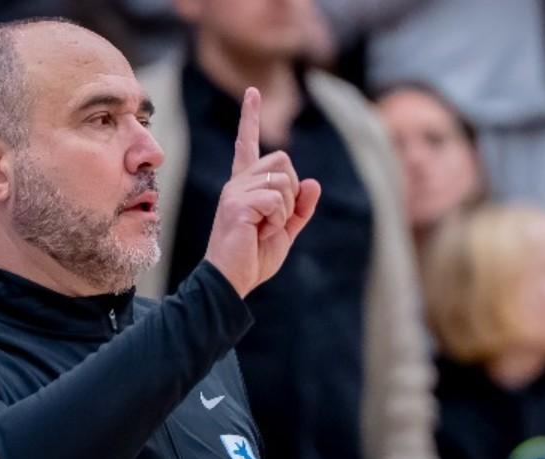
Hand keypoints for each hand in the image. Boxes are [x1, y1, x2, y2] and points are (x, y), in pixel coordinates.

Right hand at [203, 87, 320, 297]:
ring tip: (266, 229)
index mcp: (246, 186)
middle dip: (292, 190)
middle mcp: (238, 182)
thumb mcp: (286, 232)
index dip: (250, 118)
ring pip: (283, 180)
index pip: (248, 145)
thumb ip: (300, 208)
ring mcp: (235, 190)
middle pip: (282, 160)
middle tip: (276, 218)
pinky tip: (261, 232)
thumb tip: (313, 183)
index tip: (251, 92)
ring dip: (286, 209)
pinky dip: (278, 220)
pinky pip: (277, 199)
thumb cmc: (253, 258)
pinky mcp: (237, 203)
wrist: (232, 279)